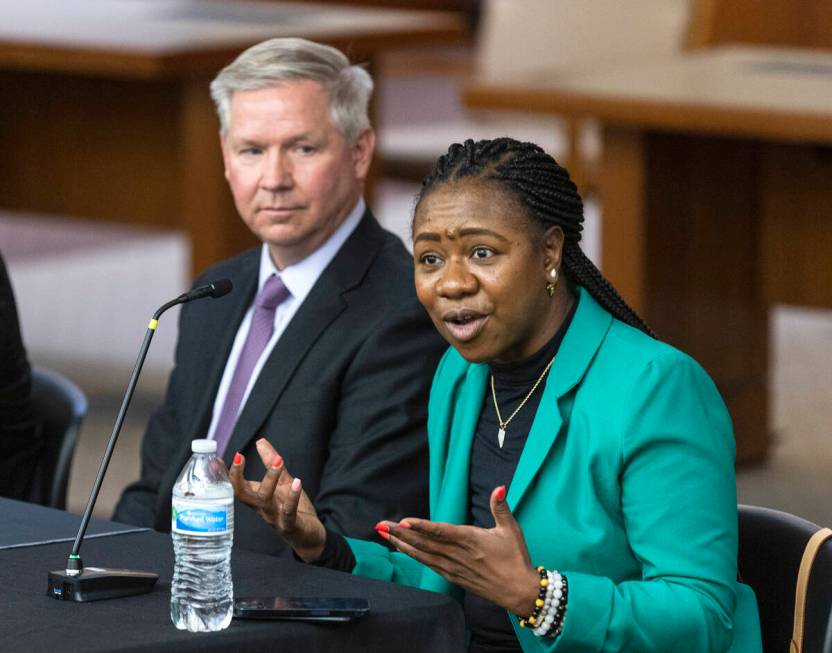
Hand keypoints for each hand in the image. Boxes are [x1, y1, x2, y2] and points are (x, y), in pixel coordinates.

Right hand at [229, 438, 325, 562]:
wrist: (309, 536)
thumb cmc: (293, 509)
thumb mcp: (283, 482)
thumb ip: (272, 463)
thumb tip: (260, 441)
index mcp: (257, 499)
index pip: (236, 486)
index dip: (227, 473)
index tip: (215, 460)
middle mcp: (261, 509)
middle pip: (243, 495)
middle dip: (237, 477)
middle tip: (239, 456)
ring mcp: (274, 518)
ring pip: (265, 500)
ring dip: (270, 480)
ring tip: (278, 461)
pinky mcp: (289, 525)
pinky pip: (287, 512)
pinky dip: (291, 497)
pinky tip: (296, 482)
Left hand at [379, 485, 539, 615]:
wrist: (518, 591)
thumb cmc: (515, 558)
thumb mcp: (510, 529)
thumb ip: (500, 507)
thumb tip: (499, 487)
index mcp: (471, 540)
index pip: (441, 531)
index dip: (421, 527)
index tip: (403, 522)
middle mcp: (458, 554)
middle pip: (424, 543)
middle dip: (400, 533)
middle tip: (380, 524)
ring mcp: (454, 567)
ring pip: (422, 554)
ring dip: (401, 544)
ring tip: (384, 535)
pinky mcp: (453, 577)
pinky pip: (428, 565)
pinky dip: (413, 556)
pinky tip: (402, 550)